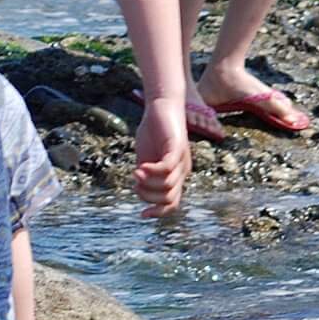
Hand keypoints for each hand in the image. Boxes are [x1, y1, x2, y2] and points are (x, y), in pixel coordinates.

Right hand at [132, 101, 189, 217]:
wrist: (162, 105)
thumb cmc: (154, 130)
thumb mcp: (146, 157)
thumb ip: (145, 174)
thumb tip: (139, 190)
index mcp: (176, 175)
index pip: (172, 204)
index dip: (158, 212)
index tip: (142, 214)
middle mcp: (183, 170)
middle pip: (169, 198)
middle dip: (148, 196)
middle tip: (135, 182)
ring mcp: (181, 159)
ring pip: (167, 186)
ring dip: (147, 184)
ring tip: (135, 171)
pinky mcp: (176, 147)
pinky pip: (166, 168)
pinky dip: (151, 172)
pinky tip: (139, 166)